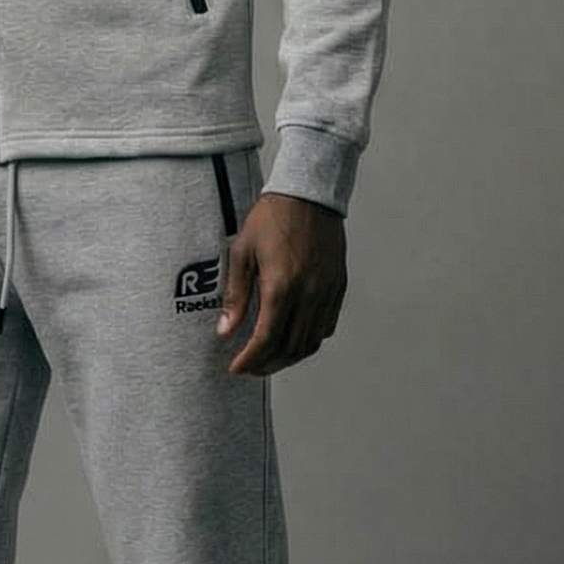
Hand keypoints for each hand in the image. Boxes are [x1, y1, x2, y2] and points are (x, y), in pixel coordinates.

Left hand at [219, 192, 347, 376]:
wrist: (308, 195)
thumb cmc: (272, 218)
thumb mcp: (242, 253)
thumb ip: (235, 296)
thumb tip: (225, 331)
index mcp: (281, 286)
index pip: (266, 339)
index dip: (250, 360)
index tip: (236, 368)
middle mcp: (308, 294)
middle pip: (289, 348)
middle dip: (267, 365)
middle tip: (250, 368)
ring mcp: (327, 292)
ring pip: (311, 342)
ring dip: (289, 358)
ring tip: (270, 360)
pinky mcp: (338, 287)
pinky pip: (326, 326)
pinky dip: (309, 341)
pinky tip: (294, 339)